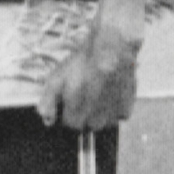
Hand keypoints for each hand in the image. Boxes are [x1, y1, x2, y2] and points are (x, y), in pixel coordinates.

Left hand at [36, 9, 141, 130]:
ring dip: (97, 112)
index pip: (69, 123)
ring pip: (101, 123)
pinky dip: (113, 108)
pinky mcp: (125, 110)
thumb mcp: (56, 77)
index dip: (68, 111)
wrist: (113, 49)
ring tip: (97, 93)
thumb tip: (48, 120)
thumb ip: (48, 101)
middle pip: (85, 125)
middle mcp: (94, 118)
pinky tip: (109, 94)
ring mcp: (111, 116)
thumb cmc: (84, 62)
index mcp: (76, 112)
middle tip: (84, 94)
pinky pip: (117, 117)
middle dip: (82, 112)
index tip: (70, 100)